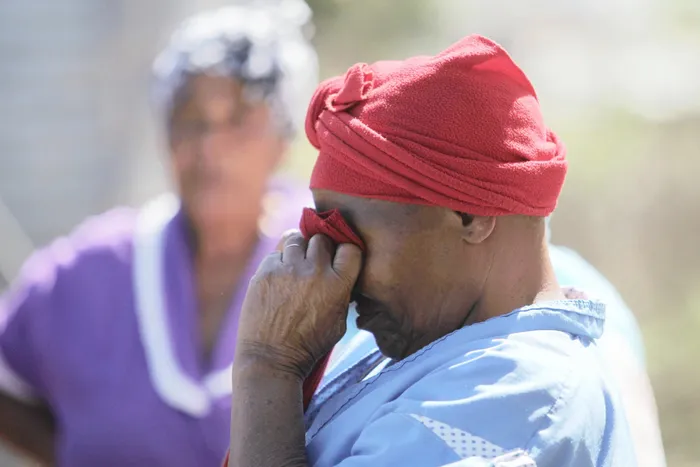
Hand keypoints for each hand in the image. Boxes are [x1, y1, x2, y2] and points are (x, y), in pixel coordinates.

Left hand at [235, 230, 362, 378]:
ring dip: (298, 248)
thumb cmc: (308, 345)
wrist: (271, 358)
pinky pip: (275, 253)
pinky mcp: (265, 271)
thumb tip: (340, 272)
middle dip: (320, 247)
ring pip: (297, 238)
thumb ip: (342, 293)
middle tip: (315, 260)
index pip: (350, 248)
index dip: (345, 251)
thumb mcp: (339, 322)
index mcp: (338, 284)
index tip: (339, 257)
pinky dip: (278, 261)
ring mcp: (288, 269)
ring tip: (295, 262)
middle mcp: (315, 272)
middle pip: (322, 239)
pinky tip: (279, 276)